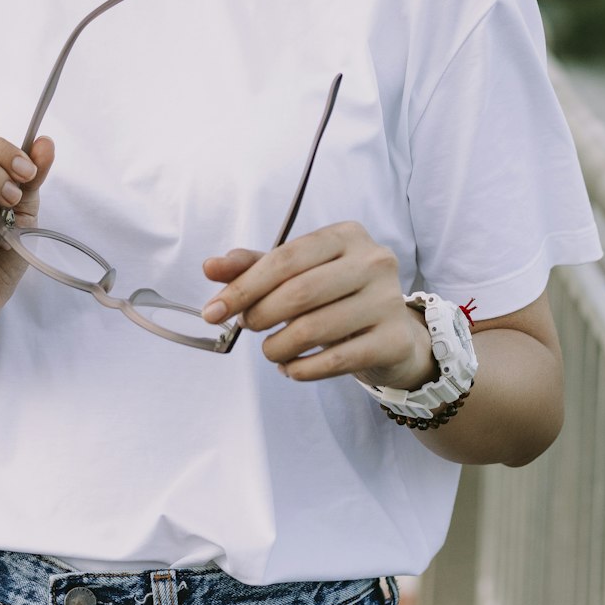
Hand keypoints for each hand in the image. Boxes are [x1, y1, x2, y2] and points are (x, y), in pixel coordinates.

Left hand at [202, 222, 436, 386]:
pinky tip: (291, 368)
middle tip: (246, 327)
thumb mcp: (297, 274)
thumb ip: (254, 267)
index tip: (213, 311)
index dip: (244, 286)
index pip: (285, 258)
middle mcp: (373, 260)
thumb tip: (210, 267)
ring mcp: (389, 300)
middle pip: (300, 292)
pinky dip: (303, 369)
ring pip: (316, 329)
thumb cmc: (337, 295)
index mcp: (346, 235)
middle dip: (261, 315)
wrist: (392, 333)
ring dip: (279, 346)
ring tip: (271, 351)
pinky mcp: (395, 339)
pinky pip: (337, 360)